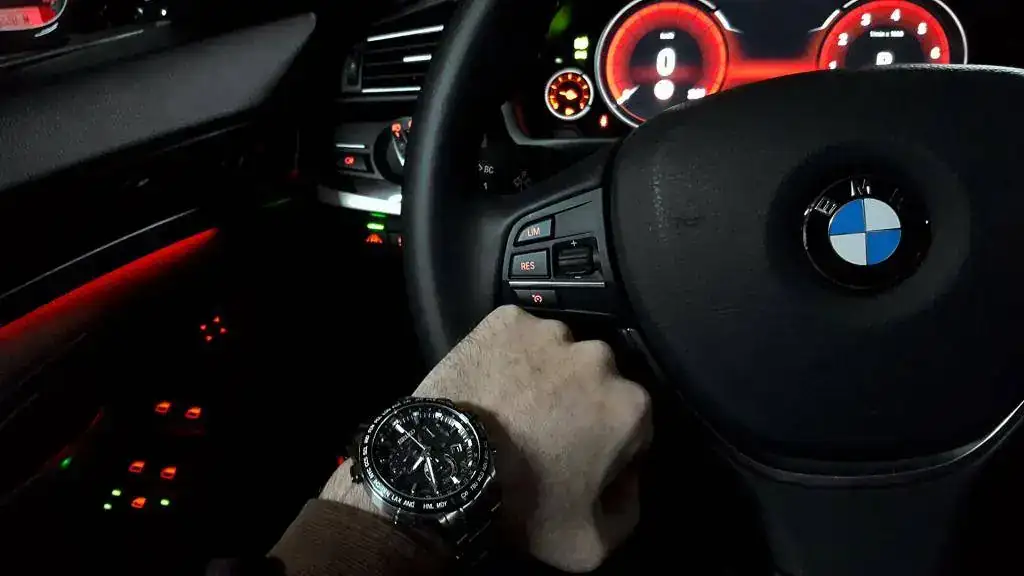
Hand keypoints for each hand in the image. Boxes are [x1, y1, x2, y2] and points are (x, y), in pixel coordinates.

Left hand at [416, 306, 651, 571]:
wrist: (444, 466)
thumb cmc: (522, 505)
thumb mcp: (590, 543)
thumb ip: (628, 512)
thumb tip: (629, 483)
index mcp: (630, 405)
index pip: (634, 426)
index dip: (610, 449)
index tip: (581, 463)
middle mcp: (599, 357)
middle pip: (597, 384)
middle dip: (579, 406)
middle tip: (544, 435)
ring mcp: (550, 332)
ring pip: (558, 355)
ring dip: (546, 376)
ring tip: (514, 407)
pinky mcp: (507, 320)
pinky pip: (517, 336)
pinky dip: (509, 354)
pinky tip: (493, 383)